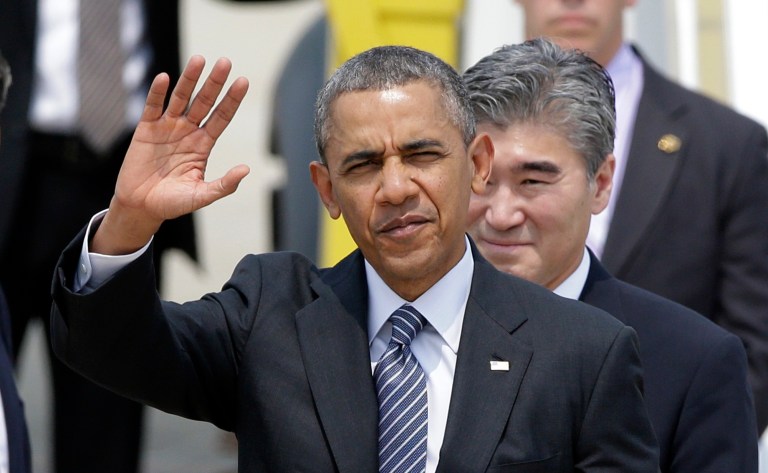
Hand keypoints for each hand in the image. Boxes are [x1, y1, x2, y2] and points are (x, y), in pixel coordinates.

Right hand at [93, 56, 249, 254]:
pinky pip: (153, 107)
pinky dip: (157, 93)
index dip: (232, 100)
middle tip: (226, 62)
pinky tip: (164, 78)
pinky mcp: (146, 128)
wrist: (141, 207)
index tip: (243, 81)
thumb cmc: (173, 203)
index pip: (221, 117)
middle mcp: (188, 131)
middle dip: (215, 83)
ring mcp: (167, 127)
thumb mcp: (201, 195)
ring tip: (199, 60)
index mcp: (203, 144)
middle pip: (204, 102)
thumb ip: (223, 185)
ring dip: (189, 80)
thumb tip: (246, 170)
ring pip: (181, 98)